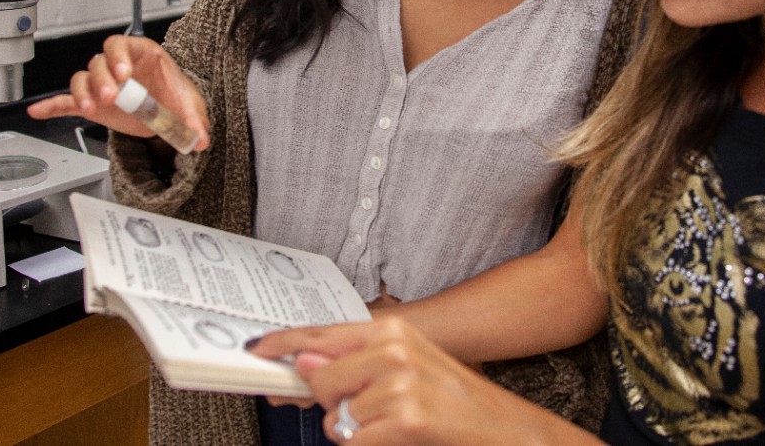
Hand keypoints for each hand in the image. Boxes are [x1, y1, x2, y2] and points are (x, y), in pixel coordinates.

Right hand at [26, 34, 209, 150]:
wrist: (169, 112)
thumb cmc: (176, 97)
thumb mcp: (190, 106)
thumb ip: (195, 120)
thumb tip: (199, 139)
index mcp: (141, 55)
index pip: (121, 44)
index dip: (119, 56)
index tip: (124, 72)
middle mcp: (118, 67)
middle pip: (99, 63)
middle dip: (102, 78)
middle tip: (110, 95)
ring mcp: (103, 85)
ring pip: (82, 80)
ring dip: (83, 92)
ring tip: (89, 107)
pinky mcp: (94, 105)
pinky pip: (67, 102)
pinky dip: (52, 106)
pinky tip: (38, 110)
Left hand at [250, 318, 596, 445]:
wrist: (507, 429)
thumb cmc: (454, 401)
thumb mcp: (406, 368)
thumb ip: (355, 362)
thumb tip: (304, 365)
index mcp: (393, 330)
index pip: (323, 332)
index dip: (284, 342)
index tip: (257, 350)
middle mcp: (394, 349)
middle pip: (319, 378)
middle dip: (330, 402)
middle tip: (368, 408)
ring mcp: (400, 382)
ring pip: (335, 414)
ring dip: (355, 428)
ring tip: (394, 422)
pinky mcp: (407, 417)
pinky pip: (354, 438)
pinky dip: (370, 444)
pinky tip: (401, 435)